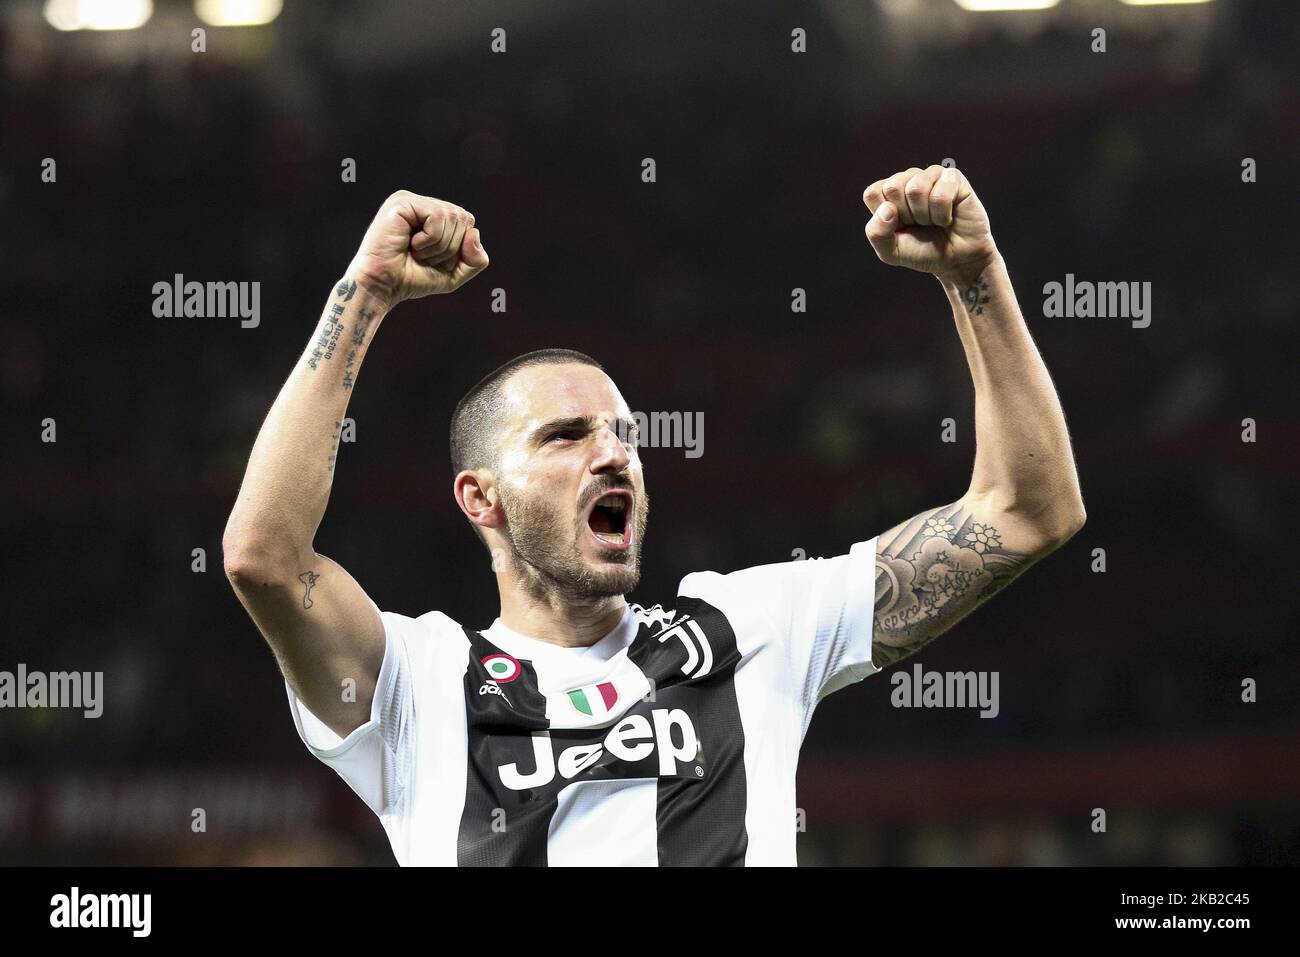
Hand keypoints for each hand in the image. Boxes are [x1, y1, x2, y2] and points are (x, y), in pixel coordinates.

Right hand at [345, 191, 488, 308]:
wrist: (382, 287)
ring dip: (438, 245)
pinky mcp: (402, 202)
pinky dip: (430, 239)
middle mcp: (422, 204)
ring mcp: (411, 201)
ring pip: (451, 216)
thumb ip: (475, 259)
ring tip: (416, 252)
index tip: (434, 260)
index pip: (467, 221)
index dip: (459, 247)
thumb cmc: (412, 279)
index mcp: (433, 215)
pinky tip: (410, 244)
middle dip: (450, 247)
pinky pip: (437, 216)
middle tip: (424, 257)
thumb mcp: (454, 274)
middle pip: (463, 218)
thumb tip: (475, 232)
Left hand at [863, 166, 996, 285]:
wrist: (957, 260)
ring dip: (926, 215)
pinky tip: (948, 217)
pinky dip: (943, 214)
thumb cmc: (922, 252)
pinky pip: (940, 194)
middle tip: (919, 224)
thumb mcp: (890, 252)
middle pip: (893, 187)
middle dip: (907, 215)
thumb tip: (887, 208)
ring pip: (916, 188)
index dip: (885, 217)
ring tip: (934, 221)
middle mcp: (908, 179)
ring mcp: (931, 175)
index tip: (900, 227)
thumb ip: (877, 234)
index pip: (873, 193)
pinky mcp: (953, 177)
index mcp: (888, 193)